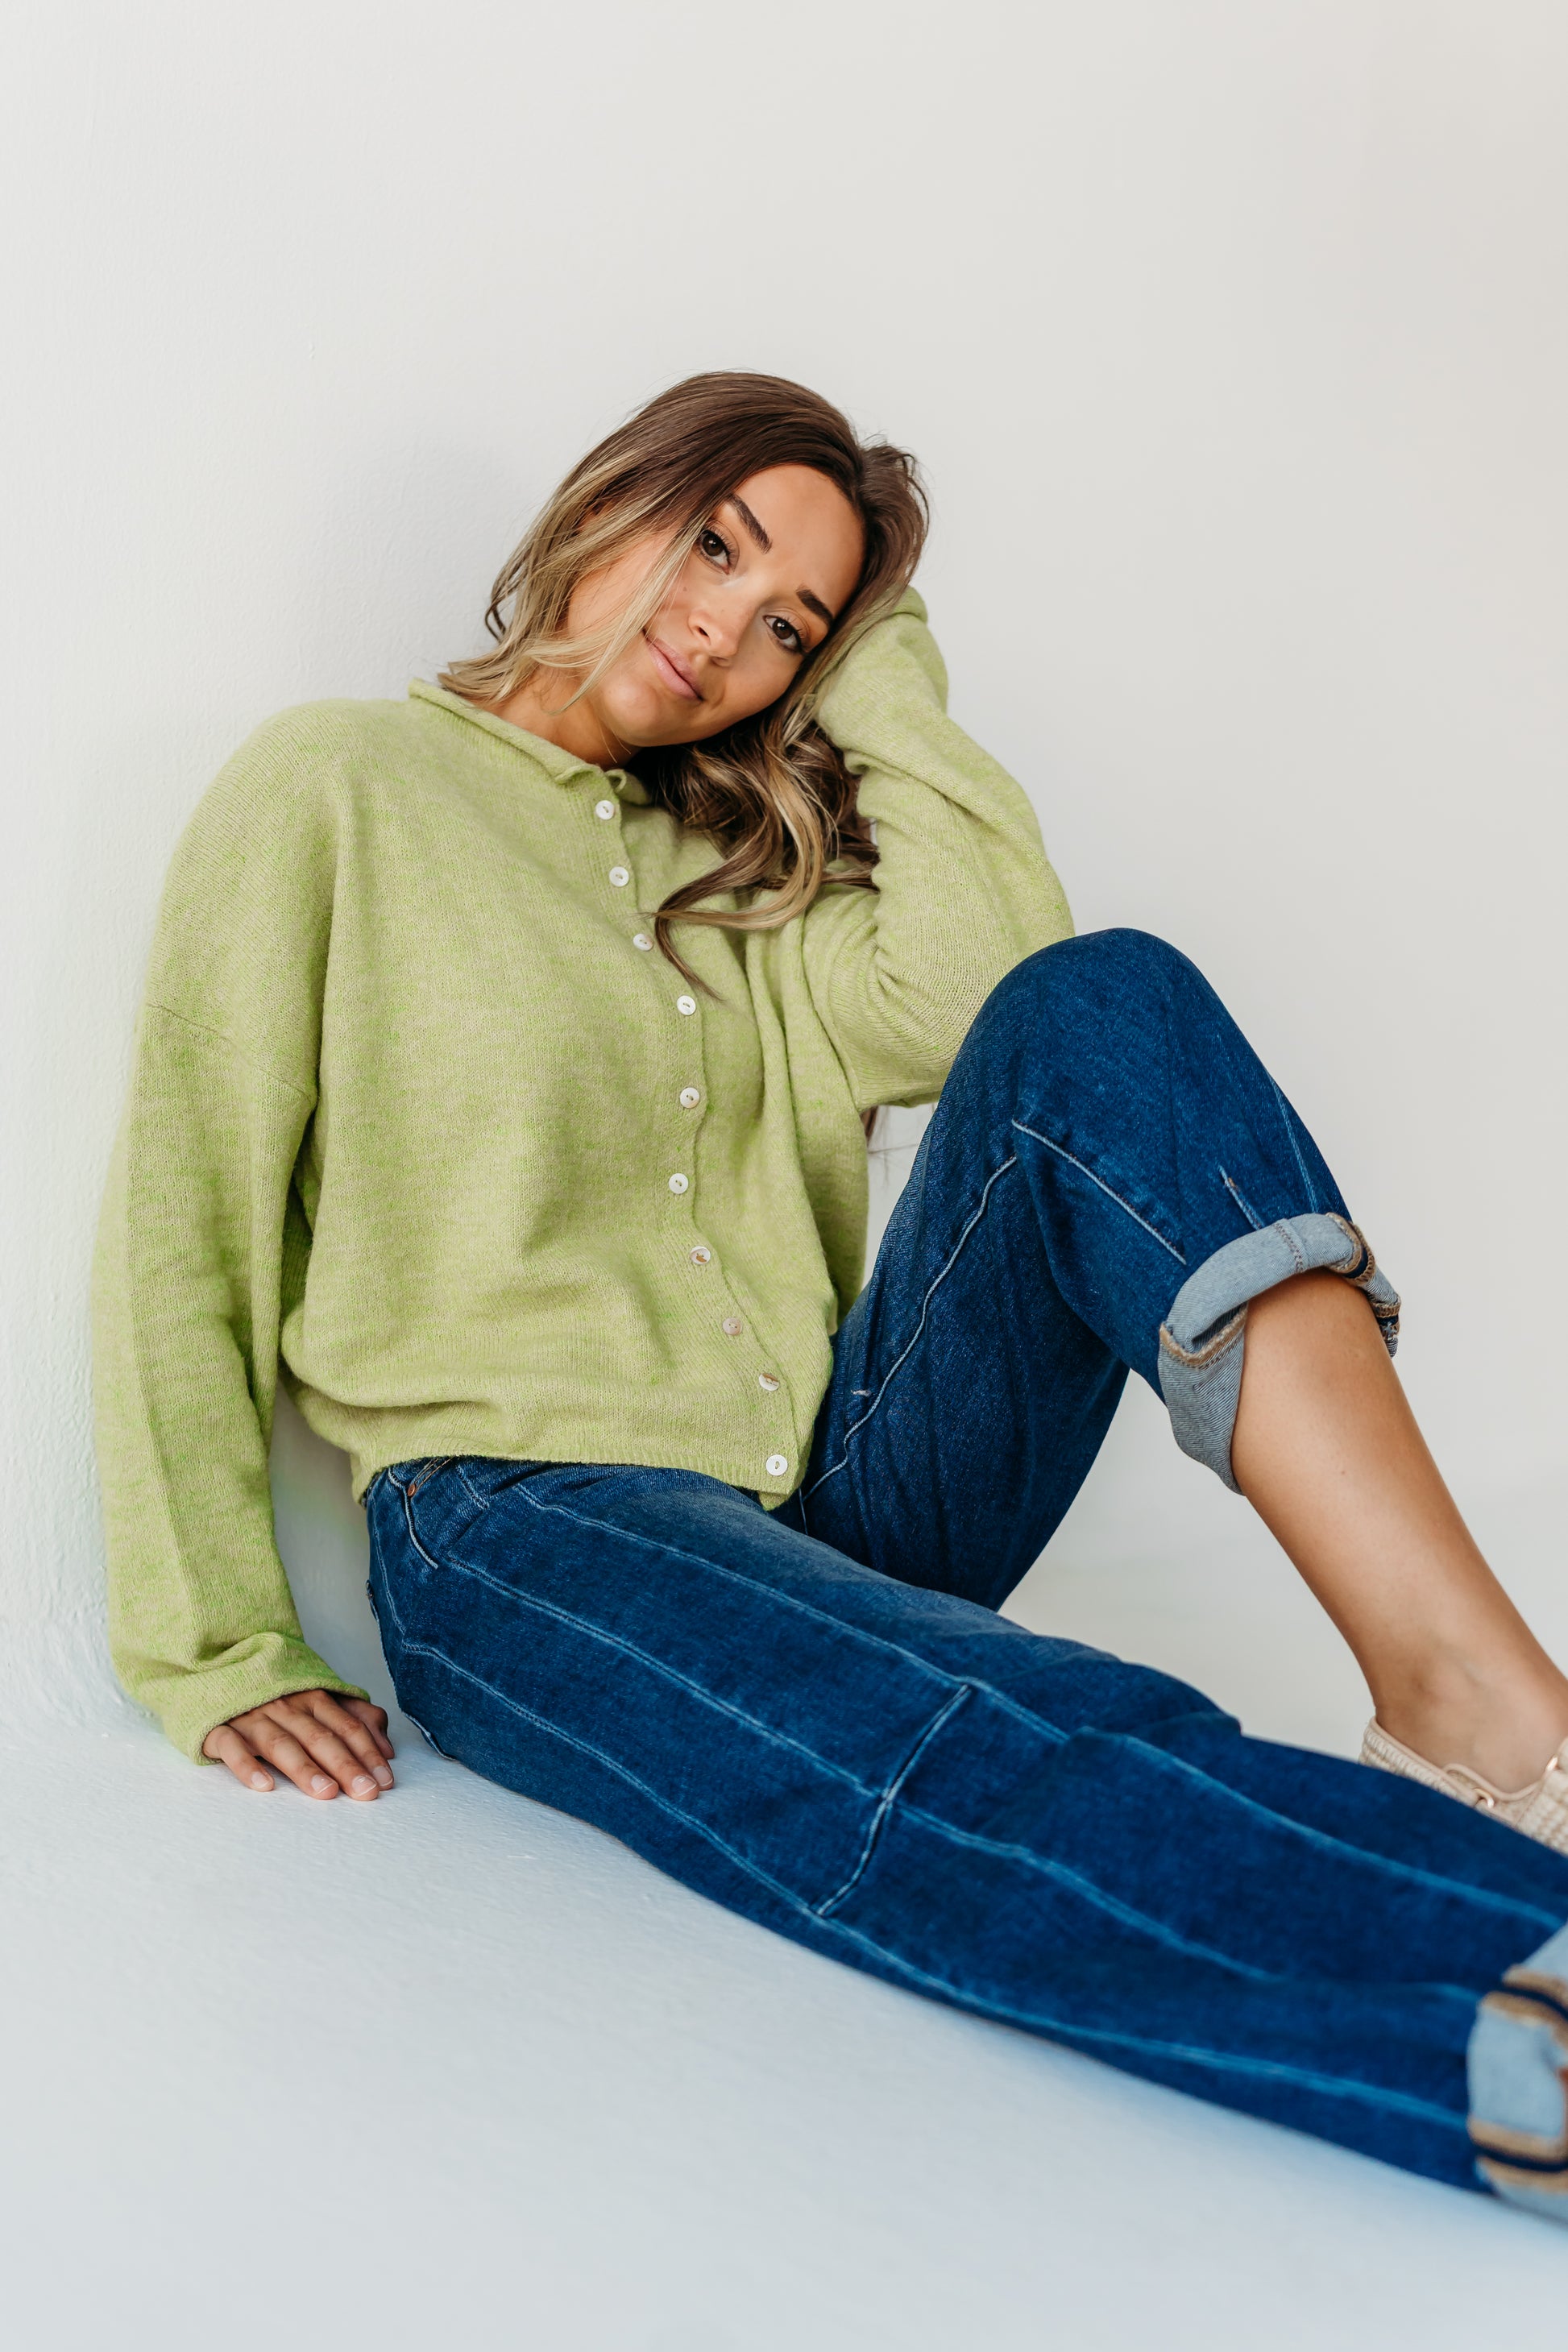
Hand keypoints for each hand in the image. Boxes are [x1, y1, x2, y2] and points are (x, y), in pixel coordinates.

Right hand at [202, 1689, 395, 1799]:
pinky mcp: (219, 1728)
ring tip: (326, 1792)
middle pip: (319, 1737)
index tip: (385, 1780)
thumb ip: (356, 1718)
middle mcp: (286, 1705)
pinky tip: (264, 1787)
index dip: (368, 1752)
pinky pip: (232, 1747)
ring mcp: (251, 1716)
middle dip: (345, 1765)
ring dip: (304, 1768)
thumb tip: (388, 1749)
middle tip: (365, 1792)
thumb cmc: (277, 1697)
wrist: (216, 1674)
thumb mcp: (319, 1700)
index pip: (347, 1725)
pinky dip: (247, 1766)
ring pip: (281, 1743)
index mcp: (312, 1697)